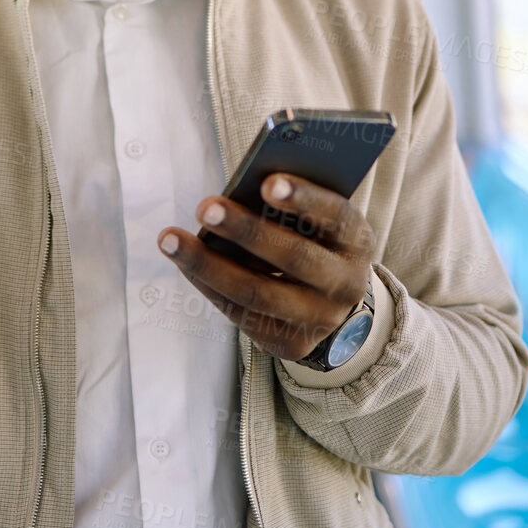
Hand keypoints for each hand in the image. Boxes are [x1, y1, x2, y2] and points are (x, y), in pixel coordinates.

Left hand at [156, 173, 374, 361]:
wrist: (333, 304)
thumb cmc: (314, 240)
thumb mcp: (318, 219)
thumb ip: (292, 204)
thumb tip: (242, 188)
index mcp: (357, 241)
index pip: (336, 216)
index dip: (304, 198)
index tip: (267, 181)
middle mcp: (345, 285)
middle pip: (294, 258)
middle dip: (246, 231)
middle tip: (205, 206)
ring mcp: (319, 320)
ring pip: (258, 293)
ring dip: (208, 264)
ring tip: (170, 238)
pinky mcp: (290, 345)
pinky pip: (241, 315)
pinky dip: (208, 284)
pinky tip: (183, 261)